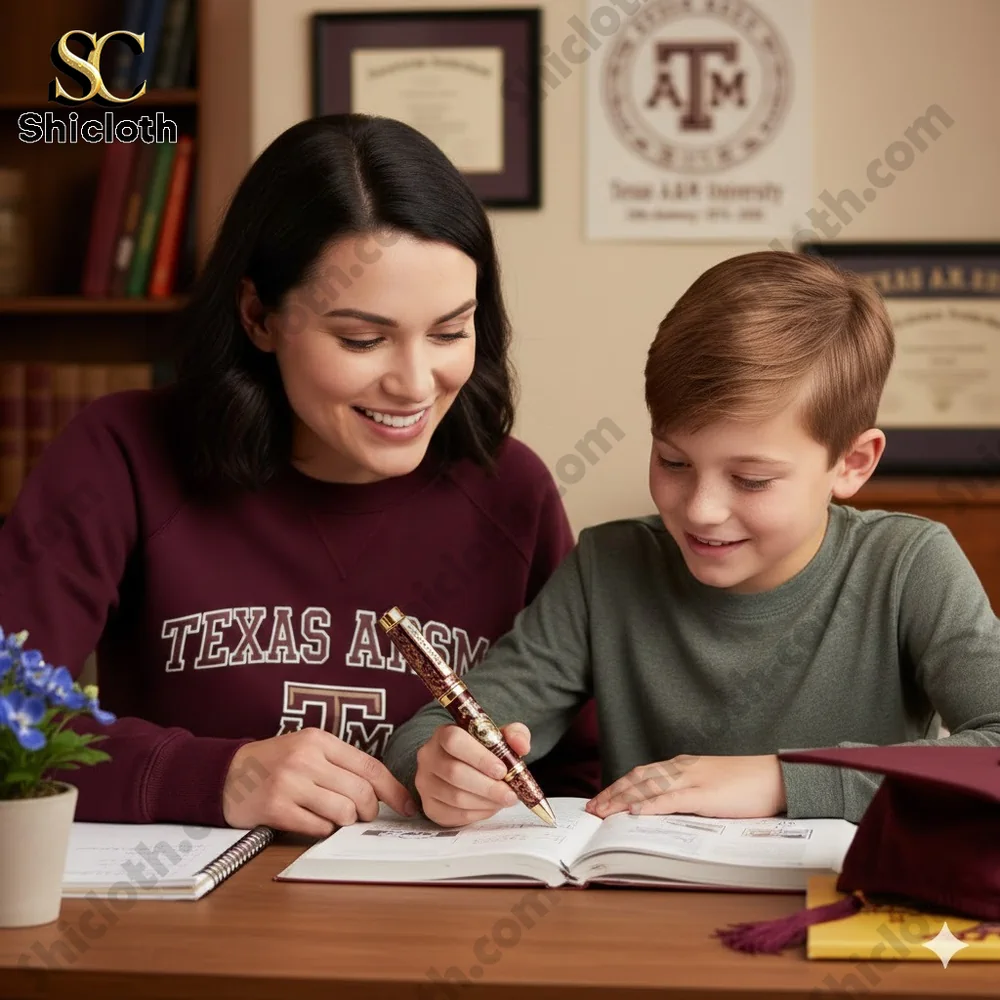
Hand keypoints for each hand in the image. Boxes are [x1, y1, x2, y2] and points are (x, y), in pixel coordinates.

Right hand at [222, 727, 416, 836]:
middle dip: (369, 812)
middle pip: (361, 793)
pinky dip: (321, 830)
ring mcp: (290, 783)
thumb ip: (341, 765)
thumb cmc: (274, 764)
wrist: (225, 774)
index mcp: (319, 740)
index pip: (370, 767)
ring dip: (344, 821)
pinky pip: (318, 828)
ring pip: (343, 812)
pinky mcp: (276, 808)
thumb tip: (382, 792)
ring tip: (330, 816)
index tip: (407, 806)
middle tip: (362, 816)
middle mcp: (306, 758)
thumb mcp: (308, 750)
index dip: (394, 790)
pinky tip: (309, 820)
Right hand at [415, 721, 530, 827]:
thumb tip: (521, 746)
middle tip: (510, 794)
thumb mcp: (501, 738)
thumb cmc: (483, 752)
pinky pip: (453, 814)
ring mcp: (425, 782)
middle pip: (454, 773)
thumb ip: (515, 735)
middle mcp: (428, 757)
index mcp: (444, 734)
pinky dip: (477, 813)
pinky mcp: (429, 806)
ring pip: (455, 796)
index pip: (454, 741)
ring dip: (485, 801)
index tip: (502, 770)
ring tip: (504, 800)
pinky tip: (490, 807)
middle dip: (488, 786)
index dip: (479, 757)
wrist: (466, 768)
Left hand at [586, 754, 786, 818]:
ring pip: (649, 787)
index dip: (619, 786)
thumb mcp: (711, 786)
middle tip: (591, 809)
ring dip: (623, 800)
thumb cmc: (748, 785)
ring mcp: (693, 780)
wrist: (777, 776)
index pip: (642, 774)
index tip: (601, 799)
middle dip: (612, 793)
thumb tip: (665, 811)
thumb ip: (688, 795)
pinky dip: (651, 805)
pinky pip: (672, 799)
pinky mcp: (706, 794)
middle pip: (638, 779)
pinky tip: (636, 812)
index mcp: (683, 767)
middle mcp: (682, 769)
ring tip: (603, 812)